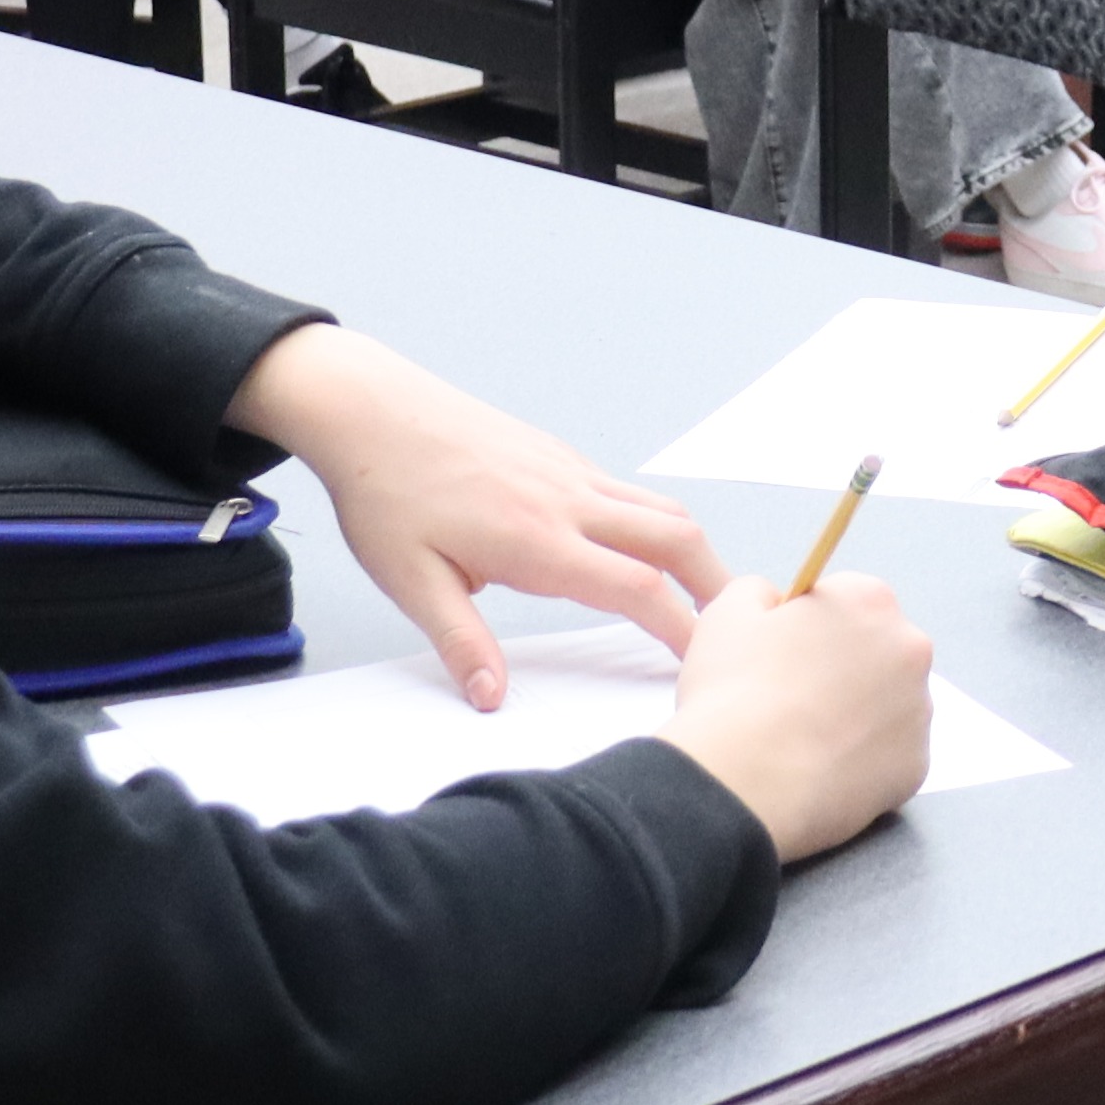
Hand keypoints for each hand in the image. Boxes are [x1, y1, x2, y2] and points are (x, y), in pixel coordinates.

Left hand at [224, 325, 734, 706]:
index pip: (637, 589)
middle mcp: (567, 500)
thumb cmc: (383, 490)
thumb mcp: (409, 580)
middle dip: (717, 586)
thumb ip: (461, 641)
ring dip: (693, 551)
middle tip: (737, 628)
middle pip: (677, 537)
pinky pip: (627, 491)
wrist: (368, 408)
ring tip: (705, 593)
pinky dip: (655, 523)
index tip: (705, 662)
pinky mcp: (558, 455)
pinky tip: (641, 550)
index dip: (682, 630)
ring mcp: (568, 471)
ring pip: (659, 507)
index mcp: (536, 539)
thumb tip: (492, 697)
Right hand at [657, 575, 932, 860]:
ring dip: (857, 714)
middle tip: (793, 698)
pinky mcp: (917, 766)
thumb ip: (759, 591)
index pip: (849, 601)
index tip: (785, 655)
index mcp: (870, 600)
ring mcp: (919, 711)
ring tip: (804, 739)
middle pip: (878, 651)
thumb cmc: (735, 691)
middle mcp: (910, 649)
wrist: (746, 782)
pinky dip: (863, 761)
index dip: (811, 628)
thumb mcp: (728, 613)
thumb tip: (773, 601)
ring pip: (888, 705)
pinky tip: (822, 769)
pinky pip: (890, 756)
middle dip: (844, 668)